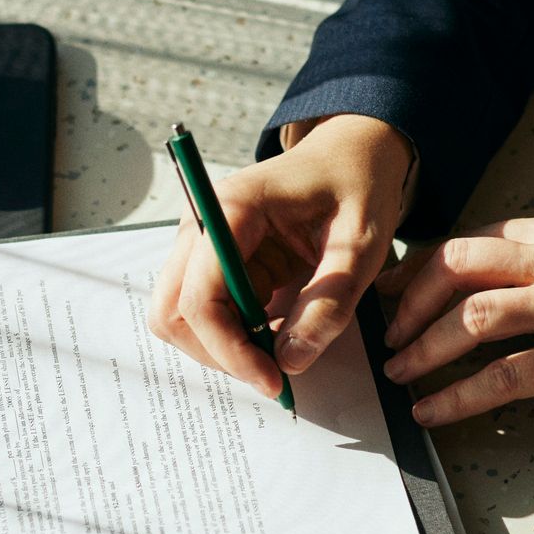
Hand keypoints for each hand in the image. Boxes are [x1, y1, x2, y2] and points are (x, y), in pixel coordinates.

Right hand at [148, 116, 413, 393]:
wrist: (350, 155)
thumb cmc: (356, 185)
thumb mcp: (361, 243)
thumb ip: (329, 301)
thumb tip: (291, 359)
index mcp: (233, 209)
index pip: (199, 295)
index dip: (228, 348)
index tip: (273, 379)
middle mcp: (201, 225)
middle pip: (172, 312)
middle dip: (219, 353)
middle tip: (274, 374)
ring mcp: (201, 245)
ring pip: (180, 318)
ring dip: (222, 347)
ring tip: (278, 350)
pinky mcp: (213, 262)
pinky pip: (206, 312)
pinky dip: (233, 336)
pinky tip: (275, 331)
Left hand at [380, 211, 533, 425]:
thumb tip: (481, 281)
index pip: (473, 239)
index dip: (421, 268)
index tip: (391, 291)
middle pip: (460, 267)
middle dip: (410, 302)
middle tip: (389, 334)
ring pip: (473, 319)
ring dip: (425, 349)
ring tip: (401, 373)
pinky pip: (504, 378)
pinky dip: (458, 396)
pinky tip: (434, 410)